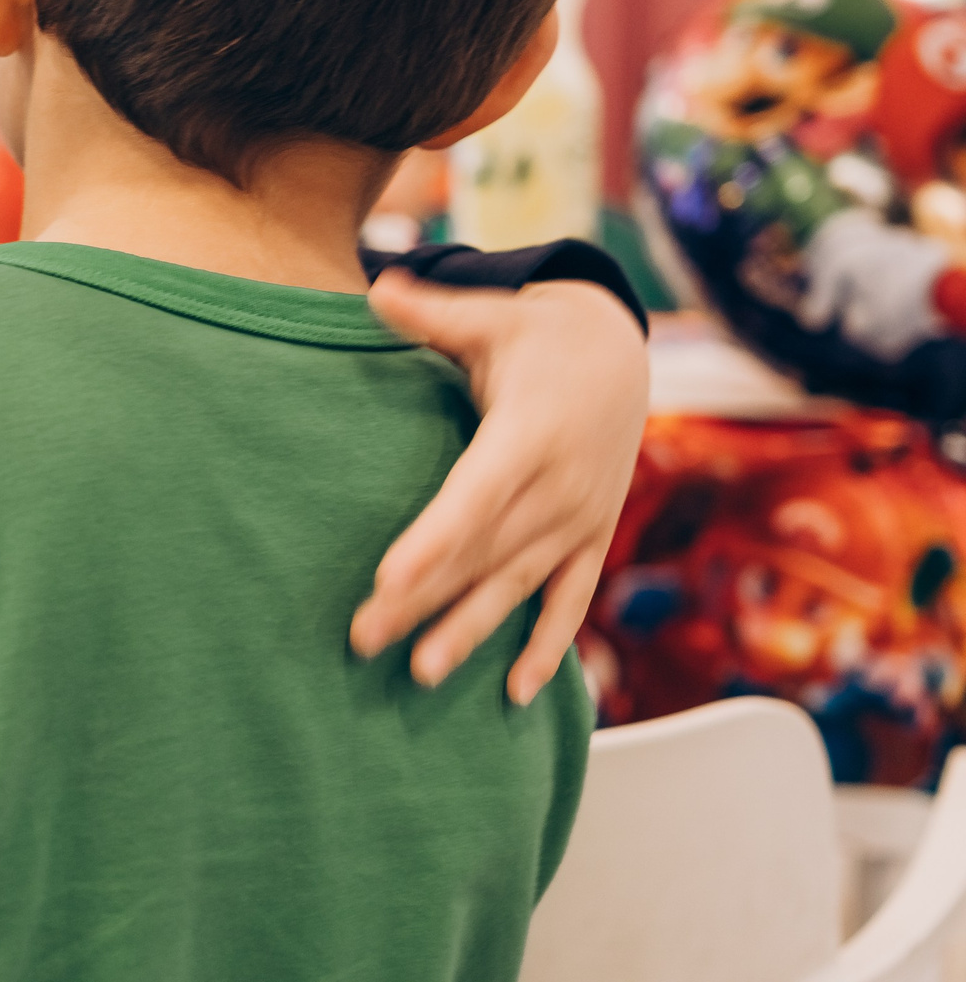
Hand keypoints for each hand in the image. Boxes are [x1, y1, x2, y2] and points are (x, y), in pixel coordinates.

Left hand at [352, 272, 646, 703]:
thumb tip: (379, 287)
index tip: (389, 577)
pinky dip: (548, 646)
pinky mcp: (591, 536)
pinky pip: (569, 599)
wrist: (618, 354)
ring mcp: (582, 517)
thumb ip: (433, 311)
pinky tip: (516, 694)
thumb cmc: (535, 333)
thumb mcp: (492, 314)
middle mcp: (562, 485)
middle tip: (363, 639)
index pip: (475, 495)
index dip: (435, 538)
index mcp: (530, 432)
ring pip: (517, 585)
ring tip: (419, 672)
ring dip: (470, 631)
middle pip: (482, 552)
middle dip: (423, 598)